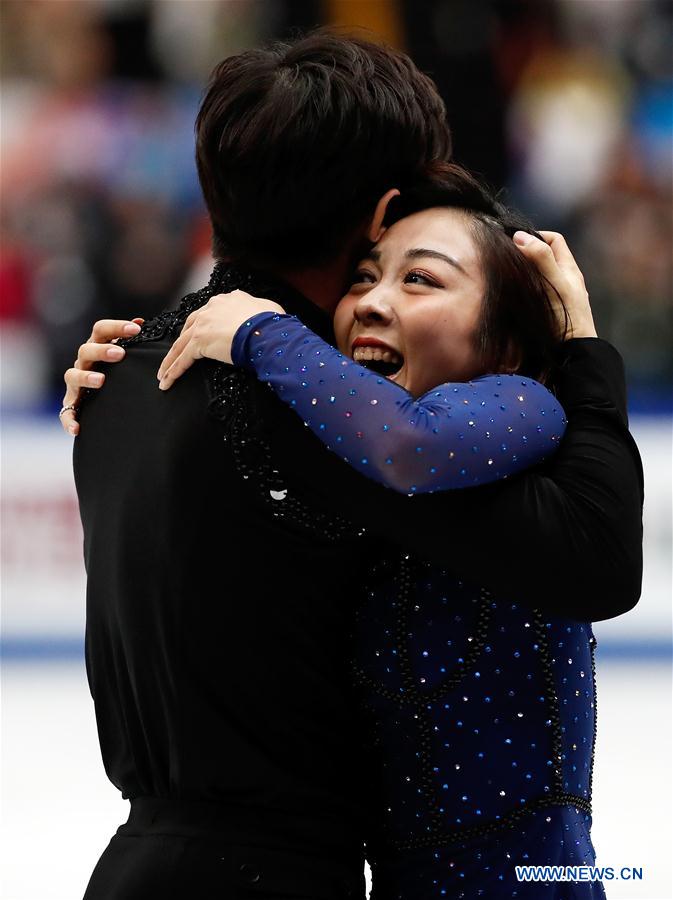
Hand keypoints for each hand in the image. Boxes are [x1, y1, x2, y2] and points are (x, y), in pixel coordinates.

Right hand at [60, 318, 143, 434]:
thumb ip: (131, 341)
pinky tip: (77, 429)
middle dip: (102, 350)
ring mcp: (75, 384)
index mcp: (97, 346)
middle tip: (119, 353)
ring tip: (101, 381)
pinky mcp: (71, 405)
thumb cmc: (117, 372)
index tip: (136, 329)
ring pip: (73, 376)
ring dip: (86, 377)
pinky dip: (69, 420)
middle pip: (86, 350)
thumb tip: (142, 322)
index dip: (117, 327)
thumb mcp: (124, 357)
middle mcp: (84, 362)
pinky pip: (66, 413)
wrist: (104, 401)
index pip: (101, 330)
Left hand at [157, 291, 284, 389]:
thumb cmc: (272, 324)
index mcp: (227, 300)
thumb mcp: (266, 310)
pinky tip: (167, 382)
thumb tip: (260, 316)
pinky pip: (182, 359)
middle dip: (182, 342)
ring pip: (180, 344)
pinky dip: (173, 371)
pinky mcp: (199, 342)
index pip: (209, 313)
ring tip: (163, 374)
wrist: (266, 332)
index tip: (200, 336)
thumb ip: (256, 312)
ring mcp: (203, 324)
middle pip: (189, 326)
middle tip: (177, 355)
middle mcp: (211, 308)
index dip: (203, 325)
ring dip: (170, 360)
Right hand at [513, 230, 596, 340]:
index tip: (516, 242)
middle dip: (526, 254)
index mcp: (569, 269)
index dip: (536, 236)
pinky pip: (531, 293)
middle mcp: (563, 280)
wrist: (571, 353)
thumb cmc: (568, 317)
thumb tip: (520, 236)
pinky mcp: (546, 311)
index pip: (554, 240)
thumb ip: (541, 259)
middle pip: (543, 257)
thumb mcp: (555, 283)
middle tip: (507, 257)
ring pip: (536, 275)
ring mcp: (555, 296)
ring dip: (521, 272)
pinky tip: (511, 294)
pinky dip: (521, 289)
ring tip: (506, 274)